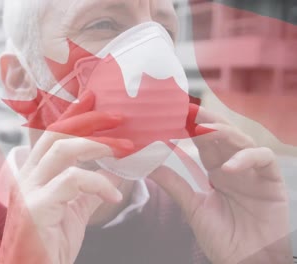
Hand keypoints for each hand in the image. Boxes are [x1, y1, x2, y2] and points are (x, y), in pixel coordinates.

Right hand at [0, 91, 132, 263]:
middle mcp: (27, 177)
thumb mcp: (74, 212)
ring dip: (98, 144)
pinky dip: (98, 183)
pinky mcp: (36, 208)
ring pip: (62, 150)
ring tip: (125, 148)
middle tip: (118, 116)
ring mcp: (29, 191)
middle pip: (56, 134)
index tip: (93, 97)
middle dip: (88, 120)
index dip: (73, 114)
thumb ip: (89, 190)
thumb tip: (113, 172)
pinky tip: (113, 194)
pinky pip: (72, 181)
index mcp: (34, 174)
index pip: (52, 134)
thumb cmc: (49, 245)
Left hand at [150, 107, 291, 263]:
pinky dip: (246, 158)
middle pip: (221, 134)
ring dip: (222, 132)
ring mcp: (253, 171)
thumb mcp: (192, 207)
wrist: (246, 262)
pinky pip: (263, 159)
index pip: (203, 141)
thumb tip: (148, 165)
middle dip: (205, 120)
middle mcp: (234, 166)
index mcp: (215, 170)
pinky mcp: (271, 181)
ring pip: (241, 140)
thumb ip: (174, 184)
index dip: (189, 126)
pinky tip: (227, 167)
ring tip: (202, 128)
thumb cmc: (222, 237)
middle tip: (186, 109)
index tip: (172, 113)